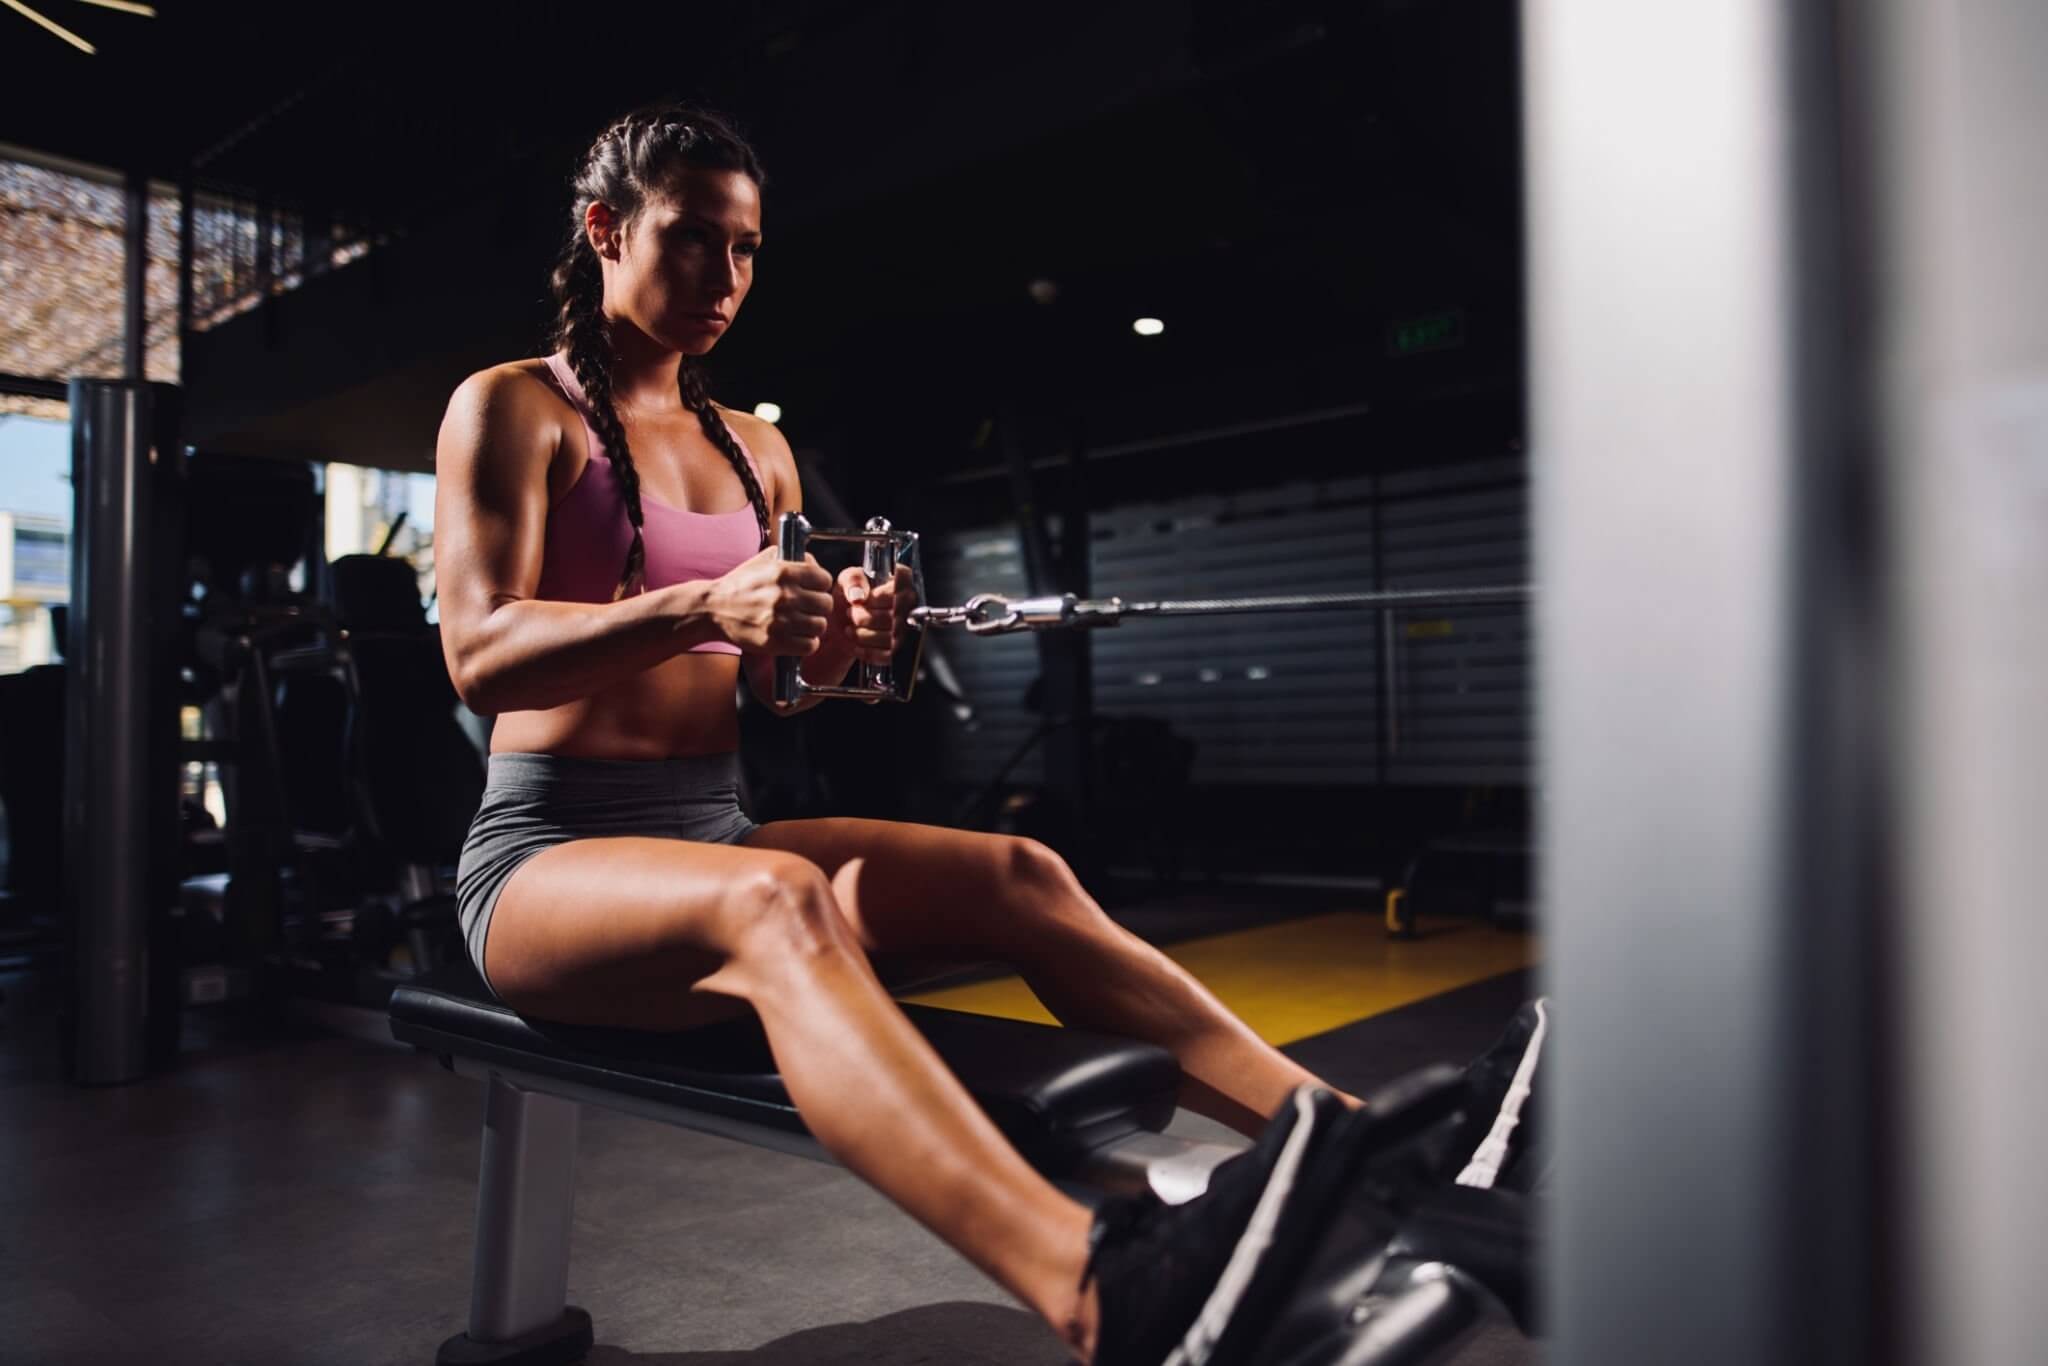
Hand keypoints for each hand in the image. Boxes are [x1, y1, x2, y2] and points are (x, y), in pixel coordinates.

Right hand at [706, 546, 833, 654]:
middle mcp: (784, 595)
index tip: (813, 589)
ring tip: (801, 622)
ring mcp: (780, 620)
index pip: (824, 579)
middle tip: (807, 608)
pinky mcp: (775, 642)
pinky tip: (796, 636)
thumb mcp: (765, 560)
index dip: (821, 585)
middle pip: (825, 604)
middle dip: (818, 606)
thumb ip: (794, 558)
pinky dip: (805, 642)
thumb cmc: (742, 584)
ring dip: (812, 625)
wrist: (714, 608)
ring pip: (820, 626)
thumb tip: (817, 566)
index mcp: (784, 572)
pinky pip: (809, 645)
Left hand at [832, 564, 917, 665]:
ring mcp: (906, 631)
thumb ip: (853, 580)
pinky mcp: (898, 651)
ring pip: (889, 638)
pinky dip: (867, 652)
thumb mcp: (847, 579)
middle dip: (863, 617)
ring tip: (850, 629)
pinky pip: (887, 656)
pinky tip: (857, 645)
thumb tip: (859, 596)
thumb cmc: (848, 597)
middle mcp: (910, 608)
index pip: (898, 592)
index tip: (862, 600)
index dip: (877, 598)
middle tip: (850, 614)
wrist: (840, 624)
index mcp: (902, 586)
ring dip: (862, 635)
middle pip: (891, 617)